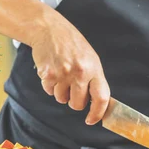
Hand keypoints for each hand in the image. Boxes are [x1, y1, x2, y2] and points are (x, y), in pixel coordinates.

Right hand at [30, 9, 109, 124]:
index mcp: (94, 68)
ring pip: (61, 99)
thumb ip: (93, 79)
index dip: (97, 113)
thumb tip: (96, 102)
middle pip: (78, 104)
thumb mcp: (90, 58)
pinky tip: (52, 71)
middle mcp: (80, 72)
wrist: (49, 29)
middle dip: (74, 102)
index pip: (101, 97)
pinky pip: (48, 91)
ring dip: (60, 92)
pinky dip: (49, 85)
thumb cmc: (71, 44)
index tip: (91, 119)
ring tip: (61, 75)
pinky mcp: (47, 74)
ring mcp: (63, 74)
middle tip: (72, 90)